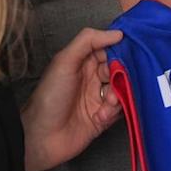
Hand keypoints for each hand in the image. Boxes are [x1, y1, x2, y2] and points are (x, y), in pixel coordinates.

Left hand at [22, 27, 123, 170]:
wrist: (41, 138)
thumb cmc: (49, 97)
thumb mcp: (65, 61)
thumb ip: (88, 41)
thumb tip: (117, 33)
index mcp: (83, 62)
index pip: (109, 49)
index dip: (120, 51)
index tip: (128, 55)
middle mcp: (92, 78)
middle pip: (119, 69)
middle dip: (122, 76)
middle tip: (115, 82)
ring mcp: (98, 98)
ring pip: (122, 90)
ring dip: (118, 95)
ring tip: (108, 102)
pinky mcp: (103, 117)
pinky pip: (119, 110)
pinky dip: (114, 112)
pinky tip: (100, 116)